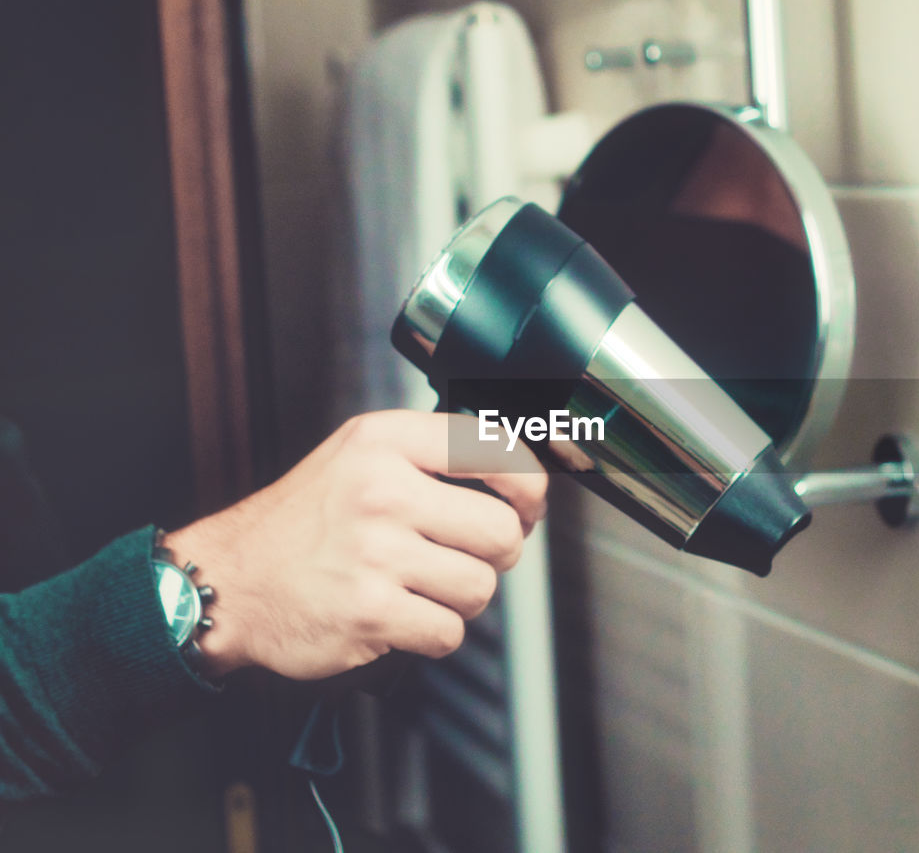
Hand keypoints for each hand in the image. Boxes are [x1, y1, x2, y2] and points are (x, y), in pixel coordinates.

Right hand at [165, 410, 547, 679]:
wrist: (230, 581)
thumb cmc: (305, 521)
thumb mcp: (360, 455)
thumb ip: (432, 454)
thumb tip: (521, 478)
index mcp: (385, 442)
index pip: (497, 451)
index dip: (530, 487)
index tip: (528, 506)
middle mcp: (381, 491)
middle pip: (502, 532)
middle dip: (499, 554)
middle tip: (472, 556)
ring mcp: (375, 553)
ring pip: (481, 588)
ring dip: (462, 598)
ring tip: (425, 586)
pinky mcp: (370, 612)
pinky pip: (448, 632)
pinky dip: (434, 634)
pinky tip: (403, 616)